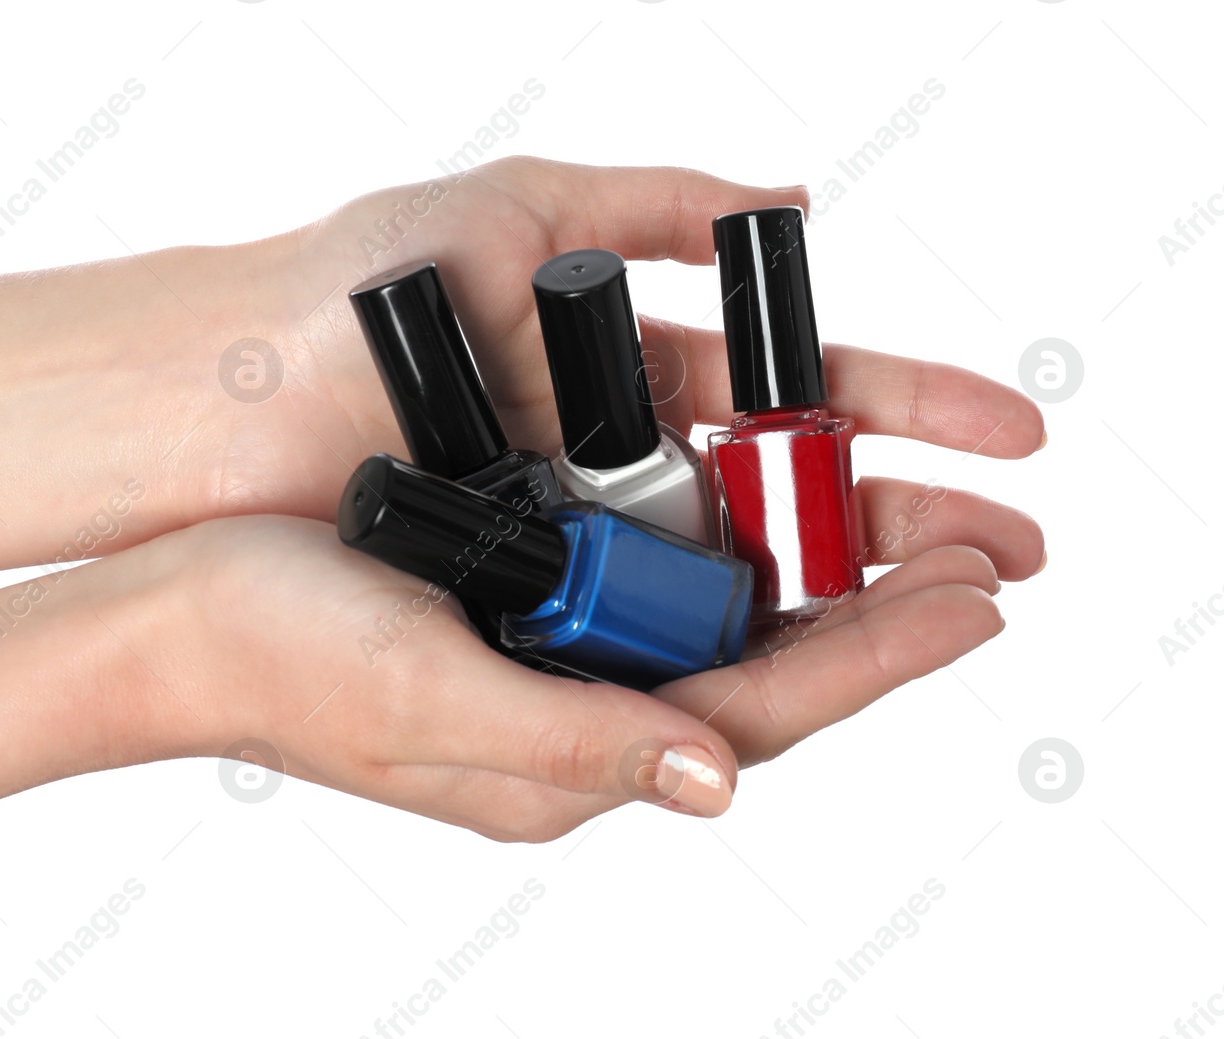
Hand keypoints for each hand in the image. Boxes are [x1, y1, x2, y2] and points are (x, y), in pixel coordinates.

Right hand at [109, 516, 1013, 838]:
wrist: (179, 614)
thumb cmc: (282, 661)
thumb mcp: (430, 701)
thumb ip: (576, 740)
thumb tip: (719, 778)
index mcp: (568, 756)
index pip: (756, 712)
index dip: (873, 659)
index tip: (972, 602)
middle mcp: (578, 713)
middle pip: (762, 671)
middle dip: (876, 620)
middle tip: (981, 558)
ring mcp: (553, 662)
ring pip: (718, 627)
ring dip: (818, 582)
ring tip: (913, 535)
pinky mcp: (524, 609)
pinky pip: (651, 586)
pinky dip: (726, 552)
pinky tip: (775, 514)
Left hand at [171, 156, 1045, 586]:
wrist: (212, 404)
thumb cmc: (339, 297)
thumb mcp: (508, 212)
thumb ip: (645, 204)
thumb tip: (788, 207)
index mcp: (618, 371)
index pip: (793, 394)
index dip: (902, 414)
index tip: (1004, 438)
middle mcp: (608, 467)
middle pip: (785, 502)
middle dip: (902, 525)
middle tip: (1010, 556)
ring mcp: (571, 547)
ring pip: (731, 583)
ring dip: (839, 598)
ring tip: (949, 610)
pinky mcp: (524, 610)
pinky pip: (644, 637)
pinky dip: (726, 644)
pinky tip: (811, 649)